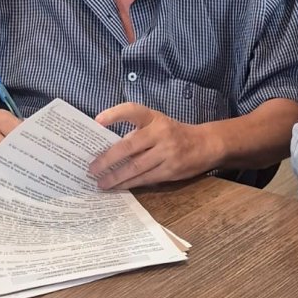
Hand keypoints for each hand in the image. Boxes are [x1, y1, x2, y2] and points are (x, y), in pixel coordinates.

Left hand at [90, 103, 220, 189]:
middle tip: (91, 168)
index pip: (133, 110)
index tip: (97, 121)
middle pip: (129, 145)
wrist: (206, 144)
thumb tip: (108, 150)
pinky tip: (118, 187)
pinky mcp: (171, 170)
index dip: (115, 114)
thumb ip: (138, 134)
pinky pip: (145, 178)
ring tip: (100, 183)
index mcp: (155, 118)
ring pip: (135, 167)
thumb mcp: (159, 125)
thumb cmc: (175, 134)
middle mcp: (161, 132)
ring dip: (115, 176)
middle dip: (107, 159)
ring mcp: (167, 152)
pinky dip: (129, 184)